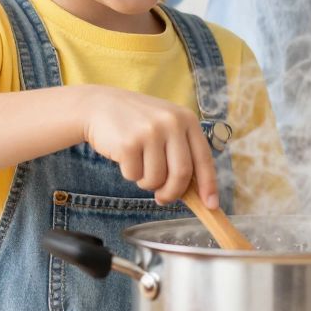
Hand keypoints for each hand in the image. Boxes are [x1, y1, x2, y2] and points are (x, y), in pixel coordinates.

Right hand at [79, 86, 218, 207]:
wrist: (99, 105)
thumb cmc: (137, 123)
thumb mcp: (166, 126)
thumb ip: (182, 151)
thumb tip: (198, 193)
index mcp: (186, 119)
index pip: (204, 159)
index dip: (208, 185)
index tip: (211, 205)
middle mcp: (171, 122)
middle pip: (181, 174)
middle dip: (172, 193)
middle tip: (163, 198)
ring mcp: (150, 131)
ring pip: (157, 179)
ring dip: (147, 182)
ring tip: (139, 165)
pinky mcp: (129, 143)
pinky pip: (135, 176)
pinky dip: (130, 175)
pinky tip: (125, 157)